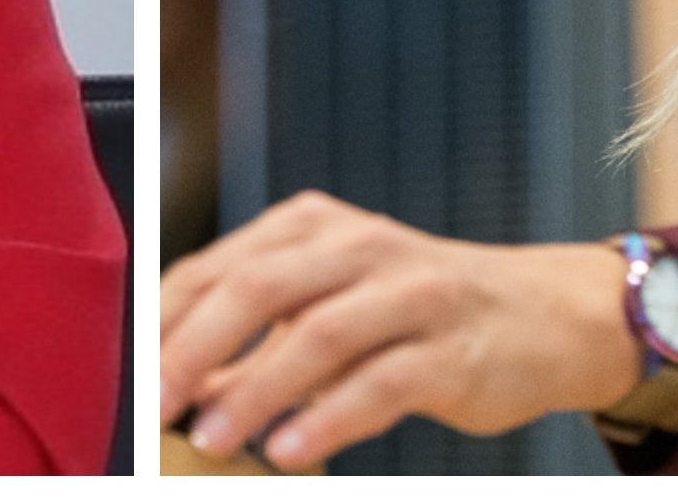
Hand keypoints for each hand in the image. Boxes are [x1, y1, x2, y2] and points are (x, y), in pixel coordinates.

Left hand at [159, 191, 647, 469]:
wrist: (546, 313)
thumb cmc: (421, 310)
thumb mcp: (335, 303)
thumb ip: (260, 340)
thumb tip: (181, 387)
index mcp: (317, 229)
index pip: (220, 265)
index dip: (167, 321)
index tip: (131, 376)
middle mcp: (361, 247)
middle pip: (259, 288)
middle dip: (194, 347)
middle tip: (154, 405)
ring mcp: (413, 293)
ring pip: (319, 334)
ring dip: (256, 388)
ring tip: (212, 437)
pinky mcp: (454, 348)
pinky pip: (383, 383)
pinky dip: (329, 418)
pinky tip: (290, 450)